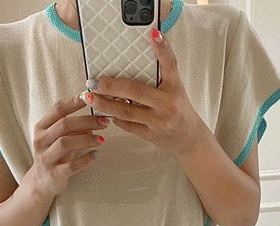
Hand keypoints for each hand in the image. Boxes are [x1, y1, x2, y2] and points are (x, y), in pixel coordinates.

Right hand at [31, 94, 107, 196]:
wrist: (42, 182)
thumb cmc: (55, 155)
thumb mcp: (61, 138)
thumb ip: (74, 127)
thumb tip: (95, 116)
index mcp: (41, 127)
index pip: (58, 109)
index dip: (75, 102)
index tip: (91, 96)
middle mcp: (40, 141)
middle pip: (64, 125)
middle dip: (86, 121)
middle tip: (104, 122)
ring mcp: (46, 158)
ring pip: (66, 143)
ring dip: (86, 139)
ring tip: (101, 139)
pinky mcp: (54, 174)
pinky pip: (71, 166)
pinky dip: (85, 159)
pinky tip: (96, 155)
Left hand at [83, 29, 205, 157]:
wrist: (189, 137)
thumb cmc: (177, 108)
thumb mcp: (174, 88)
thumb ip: (159, 75)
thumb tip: (132, 61)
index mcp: (175, 87)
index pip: (170, 64)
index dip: (162, 48)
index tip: (153, 34)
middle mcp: (168, 103)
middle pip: (135, 91)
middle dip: (110, 86)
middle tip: (93, 82)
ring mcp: (158, 121)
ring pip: (126, 111)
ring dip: (105, 104)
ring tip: (90, 97)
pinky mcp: (150, 135)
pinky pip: (127, 126)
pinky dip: (114, 118)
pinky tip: (104, 112)